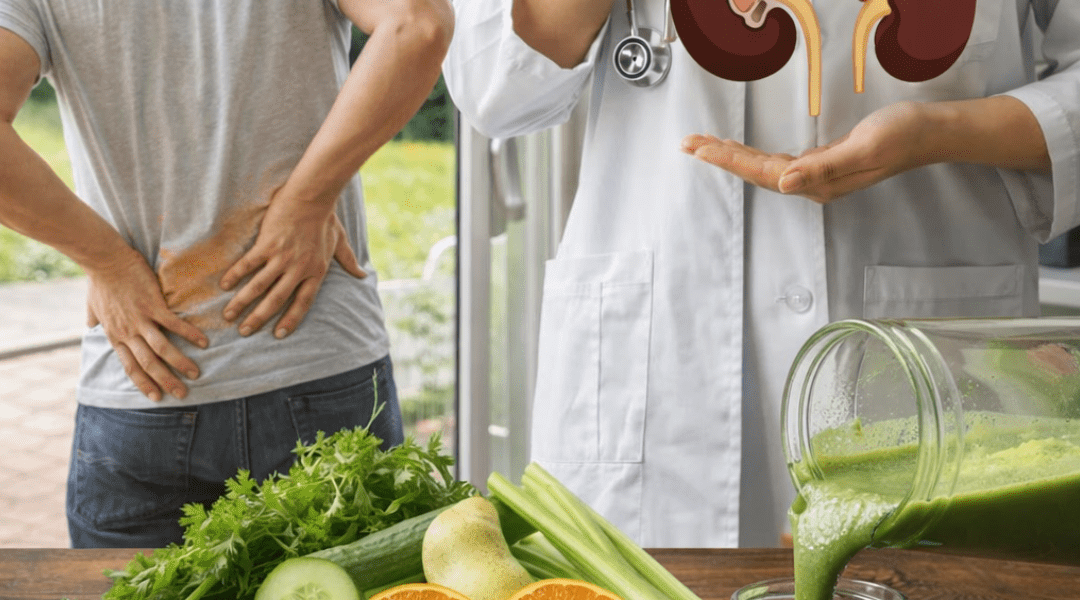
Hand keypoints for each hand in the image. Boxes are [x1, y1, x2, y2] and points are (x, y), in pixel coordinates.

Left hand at [86, 249, 208, 401]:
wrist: (105, 260)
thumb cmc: (100, 281)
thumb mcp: (93, 305)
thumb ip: (94, 319)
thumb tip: (90, 325)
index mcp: (116, 335)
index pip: (130, 367)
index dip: (144, 383)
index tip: (156, 397)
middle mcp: (128, 332)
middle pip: (148, 364)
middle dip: (166, 382)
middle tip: (182, 394)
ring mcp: (141, 319)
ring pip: (162, 349)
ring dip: (180, 363)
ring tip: (196, 373)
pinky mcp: (153, 305)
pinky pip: (173, 325)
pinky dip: (189, 334)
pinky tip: (203, 342)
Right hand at [219, 194, 365, 338]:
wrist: (312, 197)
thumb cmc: (326, 219)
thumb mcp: (340, 242)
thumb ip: (348, 261)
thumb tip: (362, 275)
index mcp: (316, 271)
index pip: (303, 303)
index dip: (291, 320)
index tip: (279, 335)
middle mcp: (299, 269)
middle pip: (277, 300)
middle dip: (259, 318)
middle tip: (245, 332)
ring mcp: (282, 257)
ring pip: (259, 286)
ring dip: (242, 302)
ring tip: (228, 316)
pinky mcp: (267, 244)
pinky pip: (248, 264)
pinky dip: (236, 275)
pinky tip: (225, 286)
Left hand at [681, 101, 928, 203]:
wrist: (931, 132)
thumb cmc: (902, 135)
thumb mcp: (863, 148)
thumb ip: (823, 167)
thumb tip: (783, 183)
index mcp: (819, 183)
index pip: (762, 172)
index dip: (728, 160)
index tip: (700, 148)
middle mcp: (813, 184)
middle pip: (755, 171)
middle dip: (720, 157)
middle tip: (688, 143)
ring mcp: (818, 175)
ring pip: (763, 167)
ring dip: (732, 156)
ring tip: (703, 145)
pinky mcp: (823, 162)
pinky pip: (777, 161)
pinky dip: (753, 154)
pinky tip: (740, 151)